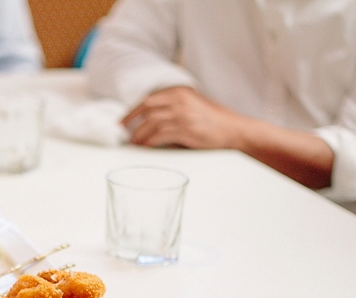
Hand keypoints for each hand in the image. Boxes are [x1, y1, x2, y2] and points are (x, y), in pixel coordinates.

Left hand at [123, 86, 244, 149]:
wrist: (233, 130)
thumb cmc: (213, 122)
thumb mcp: (193, 106)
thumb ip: (174, 108)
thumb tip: (152, 122)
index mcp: (180, 91)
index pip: (150, 98)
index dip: (133, 110)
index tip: (123, 120)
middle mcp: (179, 100)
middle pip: (147, 107)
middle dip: (130, 120)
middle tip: (122, 132)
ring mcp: (182, 114)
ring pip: (151, 122)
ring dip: (139, 134)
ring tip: (134, 144)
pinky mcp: (185, 129)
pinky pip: (160, 135)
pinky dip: (149, 142)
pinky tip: (145, 148)